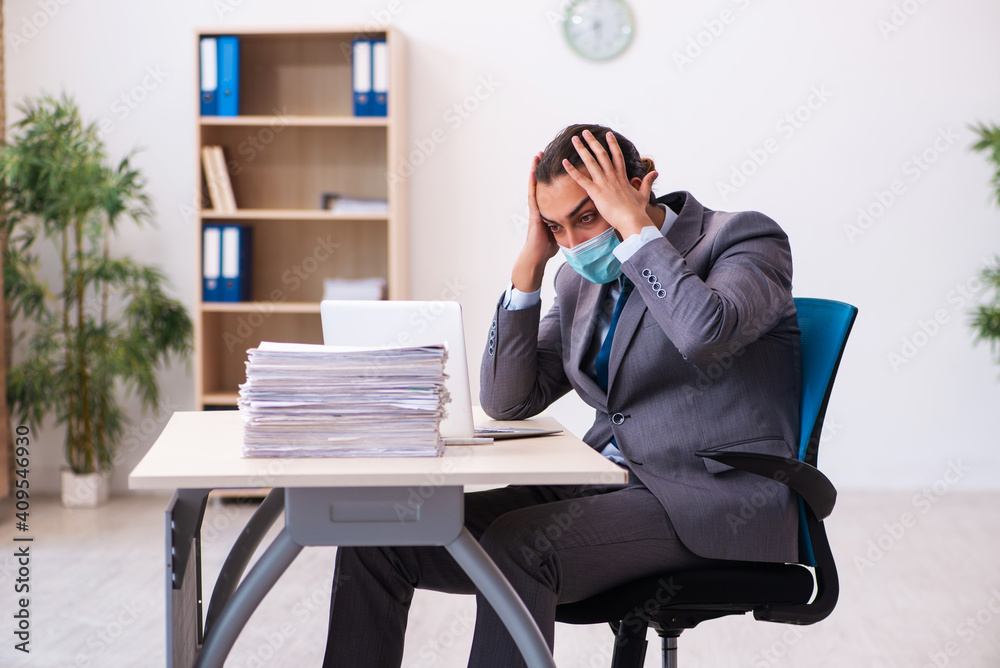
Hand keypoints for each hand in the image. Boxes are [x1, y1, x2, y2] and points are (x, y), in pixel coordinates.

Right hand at [511, 152, 558, 292]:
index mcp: (550, 208)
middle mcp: (542, 205)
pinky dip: (532, 181)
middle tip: (549, 151)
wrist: (537, 256)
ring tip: (538, 154)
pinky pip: (532, 193)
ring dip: (536, 169)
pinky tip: (532, 171)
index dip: (559, 176)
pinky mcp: (533, 211)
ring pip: (536, 184)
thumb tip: (582, 222)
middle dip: (546, 167)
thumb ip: (569, 223)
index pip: (555, 189)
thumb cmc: (548, 247)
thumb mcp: (562, 231)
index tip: (563, 162)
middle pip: (545, 183)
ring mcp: (536, 207)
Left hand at [562, 130, 658, 238]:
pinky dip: (572, 170)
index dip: (612, 144)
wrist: (632, 220)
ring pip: (591, 162)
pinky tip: (564, 162)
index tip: (608, 134)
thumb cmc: (637, 211)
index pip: (617, 156)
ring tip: (574, 139)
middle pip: (602, 154)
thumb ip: (648, 182)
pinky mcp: (596, 192)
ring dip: (582, 149)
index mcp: (622, 177)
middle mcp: (612, 176)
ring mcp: (604, 183)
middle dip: (593, 142)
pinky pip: (581, 179)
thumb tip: (656, 173)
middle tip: (585, 132)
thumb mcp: (644, 194)